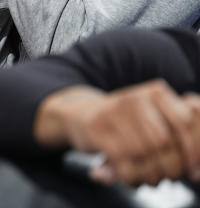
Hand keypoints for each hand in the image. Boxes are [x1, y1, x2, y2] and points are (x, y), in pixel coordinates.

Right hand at [44, 81, 199, 186]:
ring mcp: (114, 110)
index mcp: (157, 92)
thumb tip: (196, 171)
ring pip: (143, 152)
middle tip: (169, 177)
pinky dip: (130, 176)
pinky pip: (122, 160)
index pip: (185, 121)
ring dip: (150, 174)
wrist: (83, 114)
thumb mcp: (156, 120)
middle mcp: (136, 96)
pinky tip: (131, 177)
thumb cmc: (129, 124)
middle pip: (165, 141)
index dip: (192, 149)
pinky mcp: (96, 128)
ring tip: (152, 180)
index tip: (192, 168)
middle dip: (171, 167)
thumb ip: (179, 139)